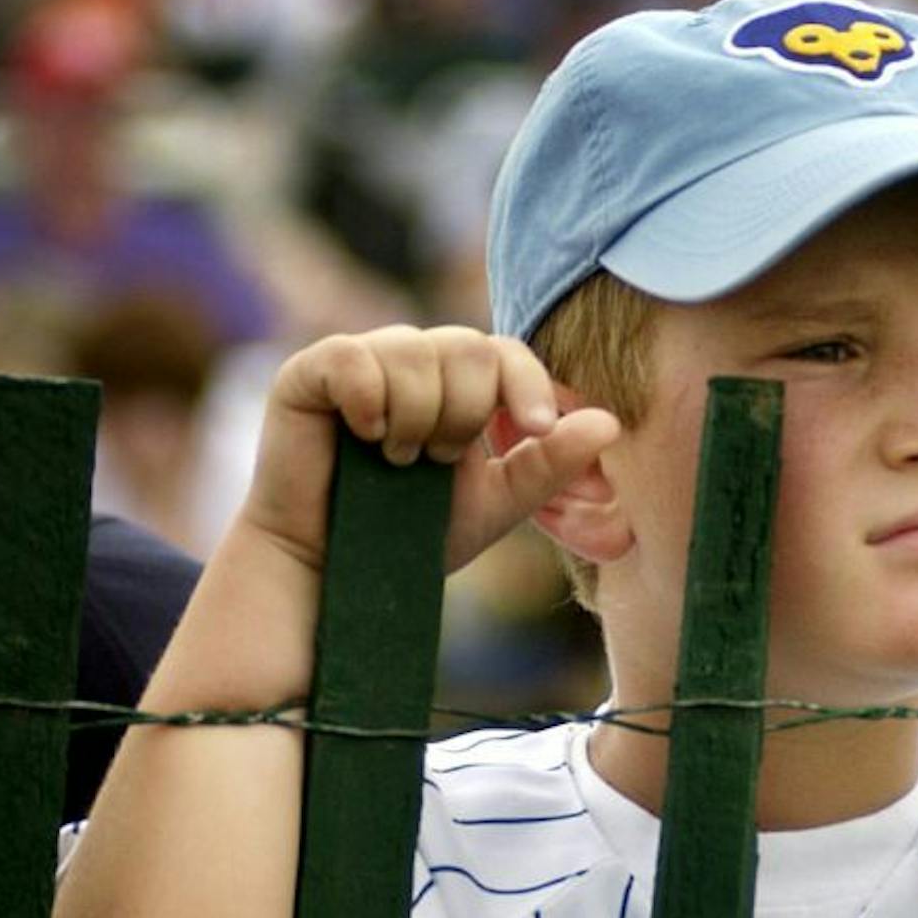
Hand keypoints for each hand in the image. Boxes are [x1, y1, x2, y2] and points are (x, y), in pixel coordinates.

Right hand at [241, 325, 622, 573]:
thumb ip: (548, 463)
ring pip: (414, 349)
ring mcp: (360, 364)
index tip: (535, 427)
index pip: (506, 353)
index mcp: (459, 387)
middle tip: (442, 461)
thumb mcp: (496, 505)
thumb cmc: (416, 536)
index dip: (527, 383)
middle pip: (467, 345)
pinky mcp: (308, 376)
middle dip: (469, 410)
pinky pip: (352, 358)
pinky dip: (368, 399)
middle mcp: (412, 364)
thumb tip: (609, 423)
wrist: (342, 572)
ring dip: (419, 416)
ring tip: (400, 462)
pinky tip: (363, 437)